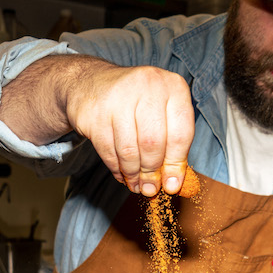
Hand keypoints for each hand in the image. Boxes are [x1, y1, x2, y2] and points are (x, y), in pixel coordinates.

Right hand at [64, 64, 194, 196]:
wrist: (92, 83)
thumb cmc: (135, 103)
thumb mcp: (161, 113)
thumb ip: (172, 144)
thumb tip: (173, 184)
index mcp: (173, 86)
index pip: (181, 134)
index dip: (176, 164)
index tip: (172, 185)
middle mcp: (147, 85)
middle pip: (154, 144)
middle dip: (152, 172)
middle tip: (150, 188)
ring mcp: (119, 97)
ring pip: (129, 150)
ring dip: (133, 174)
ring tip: (135, 184)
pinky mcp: (96, 112)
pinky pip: (108, 151)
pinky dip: (116, 168)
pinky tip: (121, 174)